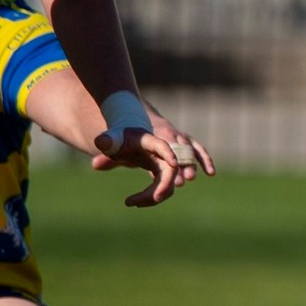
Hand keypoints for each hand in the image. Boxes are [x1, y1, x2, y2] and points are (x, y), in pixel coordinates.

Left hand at [91, 125, 181, 206]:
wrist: (125, 142)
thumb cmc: (119, 139)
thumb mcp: (112, 140)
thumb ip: (107, 141)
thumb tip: (99, 147)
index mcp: (150, 142)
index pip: (162, 146)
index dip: (169, 154)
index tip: (175, 164)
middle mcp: (161, 156)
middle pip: (169, 172)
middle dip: (162, 188)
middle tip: (141, 203)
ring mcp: (164, 167)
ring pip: (168, 185)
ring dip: (152, 198)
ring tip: (129, 203)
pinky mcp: (162, 176)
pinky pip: (163, 191)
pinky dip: (151, 199)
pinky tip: (134, 202)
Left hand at [92, 109, 214, 183]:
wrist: (136, 125)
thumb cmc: (127, 137)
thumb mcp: (117, 144)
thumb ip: (109, 154)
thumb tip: (94, 166)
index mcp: (154, 135)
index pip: (164, 144)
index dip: (169, 155)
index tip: (173, 166)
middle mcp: (170, 136)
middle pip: (179, 150)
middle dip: (183, 165)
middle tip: (182, 180)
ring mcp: (179, 141)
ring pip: (191, 152)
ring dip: (192, 165)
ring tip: (188, 179)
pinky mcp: (185, 148)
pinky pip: (198, 152)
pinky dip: (205, 160)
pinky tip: (211, 173)